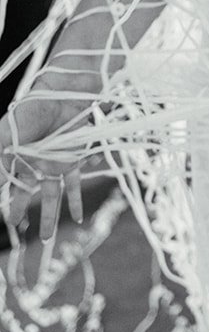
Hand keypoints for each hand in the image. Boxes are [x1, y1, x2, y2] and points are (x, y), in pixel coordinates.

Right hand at [0, 92, 88, 253]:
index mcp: (15, 159)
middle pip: (28, 194)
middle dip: (22, 212)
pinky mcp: (73, 159)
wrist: (61, 95)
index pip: (7, 185)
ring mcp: (54, 163)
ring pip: (52, 195)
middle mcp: (34, 164)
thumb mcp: (7, 135)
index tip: (4, 218)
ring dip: (51, 215)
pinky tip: (77, 216)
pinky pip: (76, 182)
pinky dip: (76, 200)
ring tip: (47, 236)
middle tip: (21, 228)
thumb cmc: (30, 111)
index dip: (5, 202)